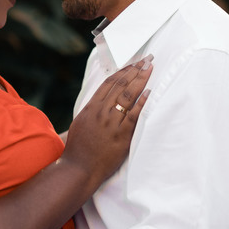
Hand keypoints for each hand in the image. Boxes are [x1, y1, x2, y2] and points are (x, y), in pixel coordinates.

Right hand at [63, 55, 151, 181]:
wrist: (79, 168)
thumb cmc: (78, 149)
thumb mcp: (81, 123)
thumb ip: (93, 110)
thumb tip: (104, 99)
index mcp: (91, 107)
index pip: (109, 82)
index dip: (123, 70)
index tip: (134, 63)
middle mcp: (101, 112)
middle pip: (121, 85)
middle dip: (135, 70)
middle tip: (147, 59)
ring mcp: (111, 123)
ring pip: (128, 96)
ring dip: (140, 80)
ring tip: (150, 69)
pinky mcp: (121, 135)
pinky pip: (134, 115)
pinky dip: (142, 102)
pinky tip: (149, 92)